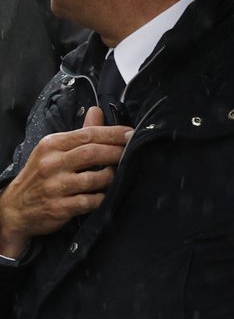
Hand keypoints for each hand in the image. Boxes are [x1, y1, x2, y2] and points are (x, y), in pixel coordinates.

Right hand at [0, 105, 130, 256]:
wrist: (16, 207)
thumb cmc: (41, 175)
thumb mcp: (54, 150)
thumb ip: (80, 133)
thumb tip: (98, 111)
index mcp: (51, 145)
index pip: (87, 135)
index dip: (113, 134)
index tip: (131, 134)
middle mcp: (52, 164)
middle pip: (93, 153)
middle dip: (117, 153)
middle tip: (133, 153)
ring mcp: (55, 186)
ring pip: (95, 179)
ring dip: (111, 177)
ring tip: (116, 176)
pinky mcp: (60, 207)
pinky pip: (91, 201)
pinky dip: (101, 198)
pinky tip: (104, 195)